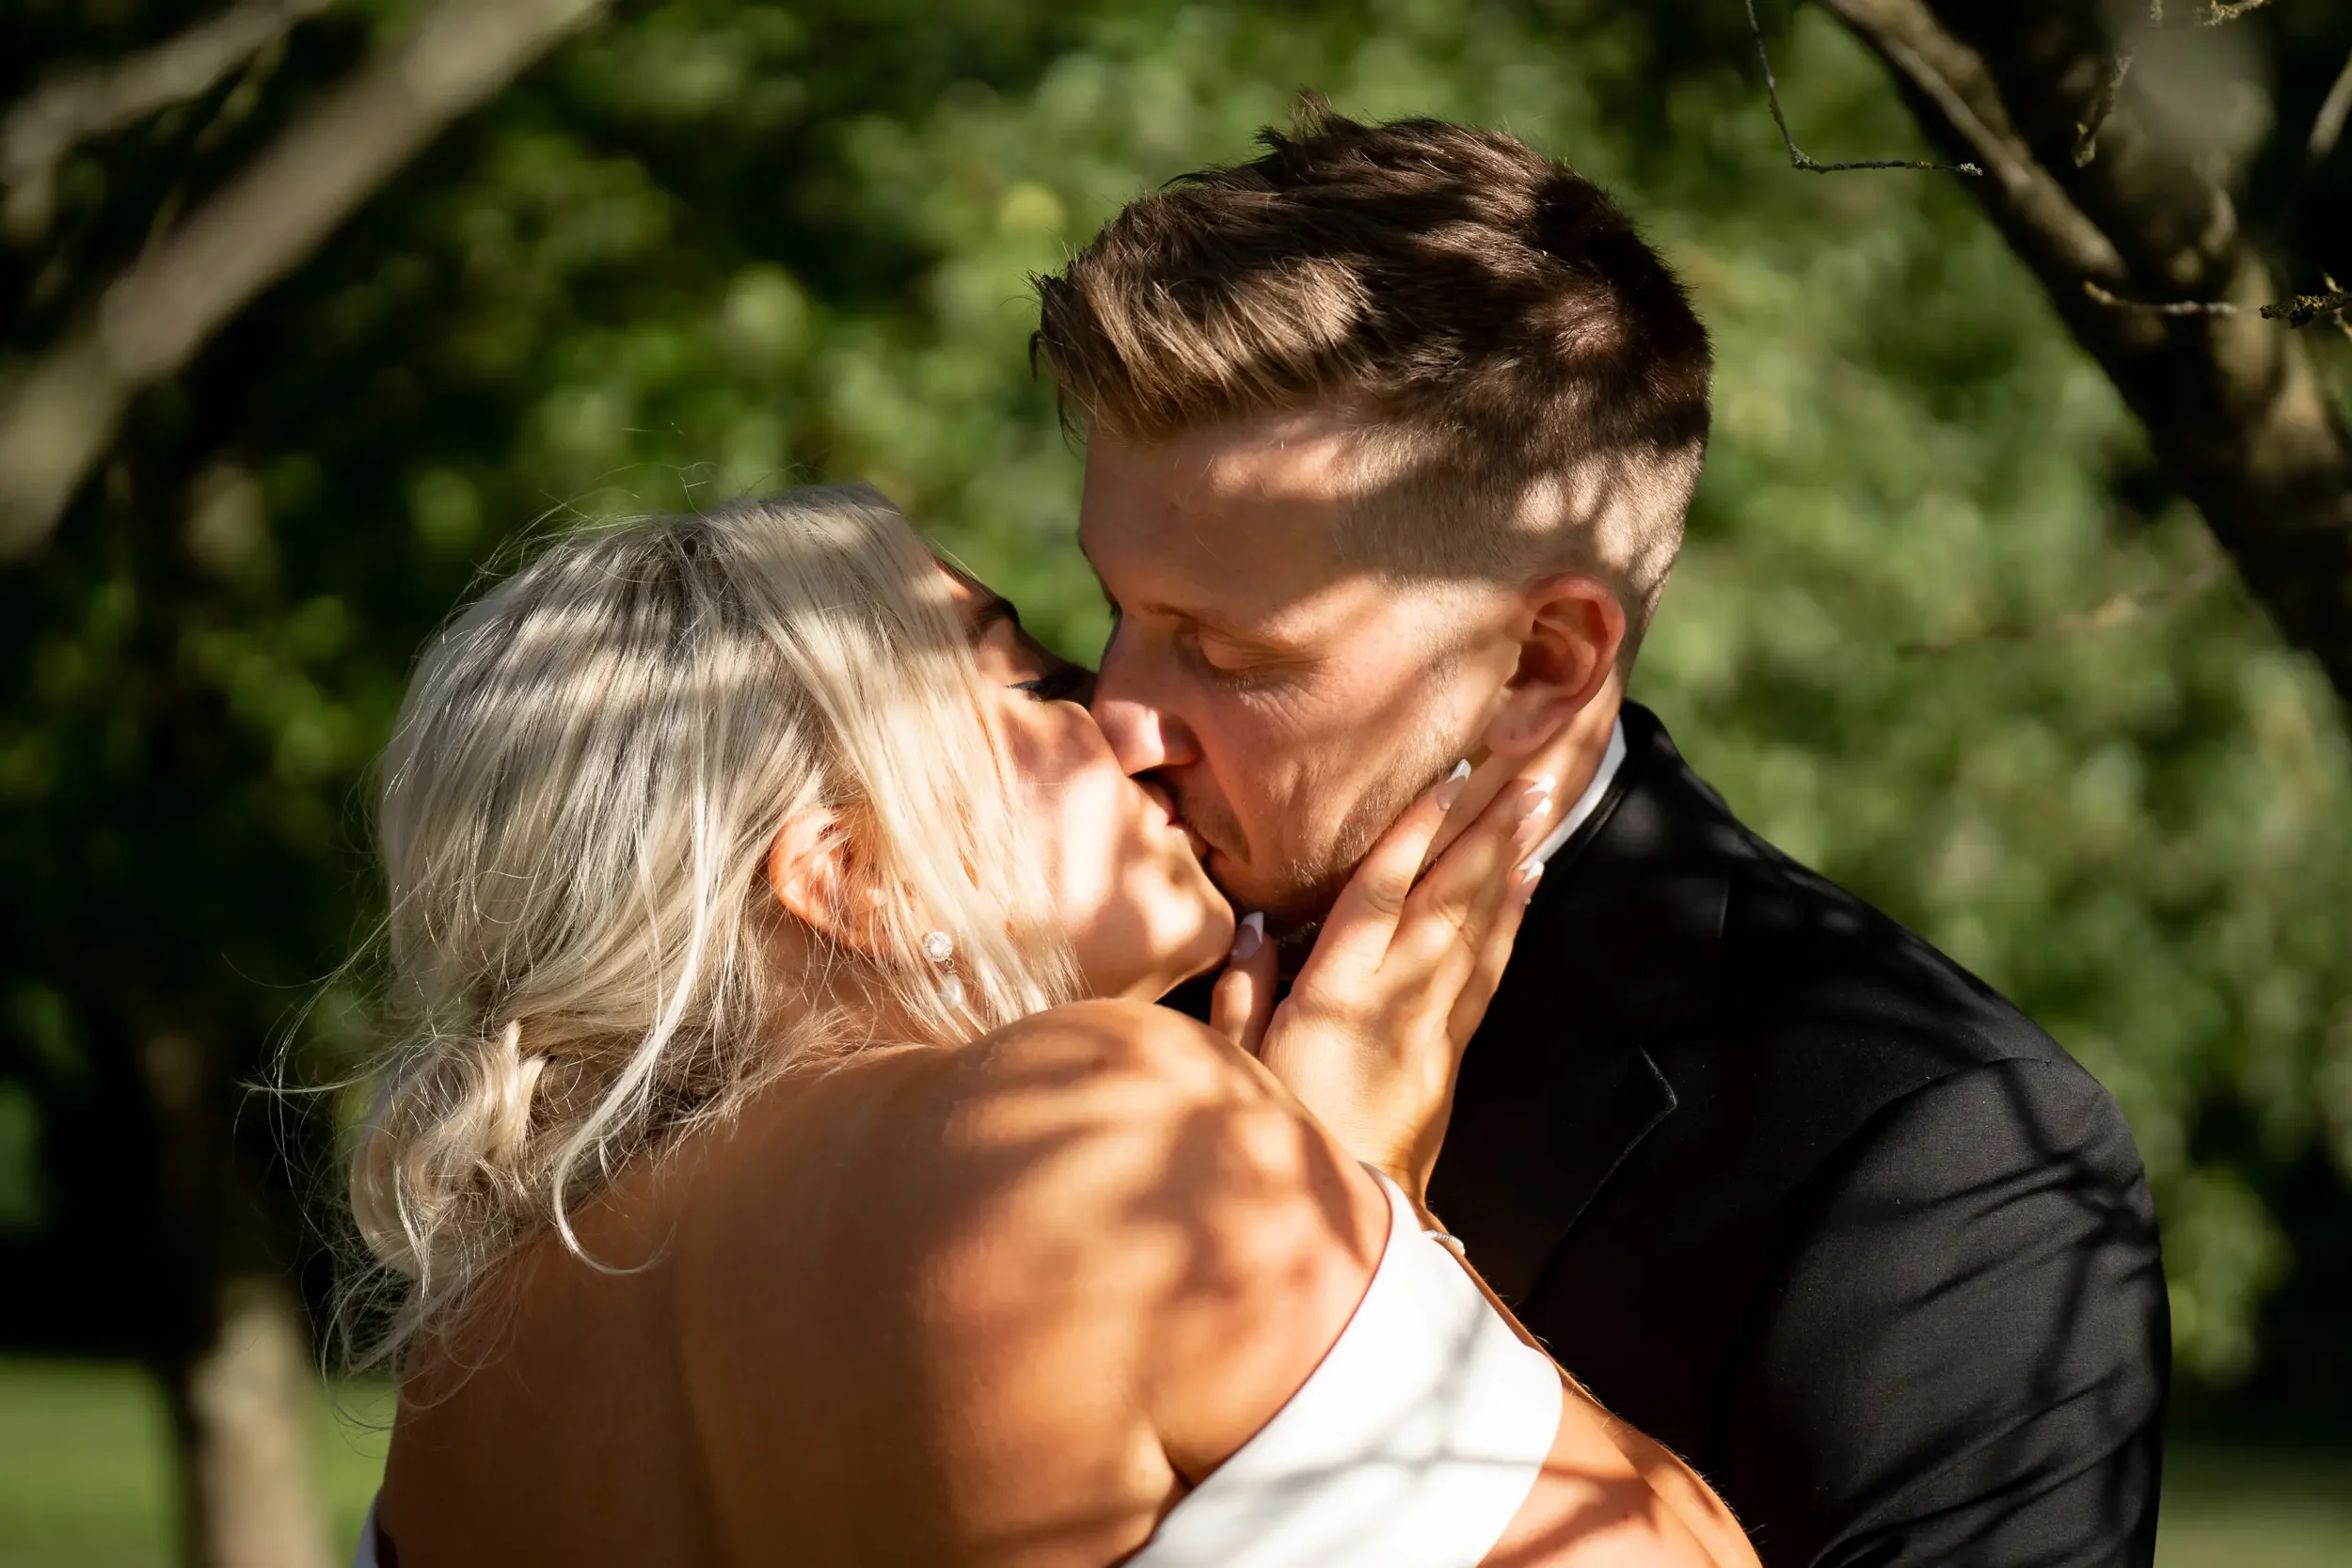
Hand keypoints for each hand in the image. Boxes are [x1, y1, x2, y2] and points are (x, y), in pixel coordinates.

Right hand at [1209, 760, 1555, 1216]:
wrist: (1345, 1221)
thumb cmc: (1276, 1141)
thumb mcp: (1235, 1070)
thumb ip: (1244, 993)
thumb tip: (1253, 927)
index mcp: (1335, 999)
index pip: (1379, 897)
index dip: (1415, 834)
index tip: (1449, 778)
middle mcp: (1394, 1003)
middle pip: (1446, 898)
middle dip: (1486, 829)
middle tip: (1525, 770)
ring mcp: (1431, 1027)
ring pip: (1477, 926)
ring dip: (1510, 859)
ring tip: (1539, 801)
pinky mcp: (1452, 1051)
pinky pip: (1488, 971)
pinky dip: (1510, 920)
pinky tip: (1529, 881)